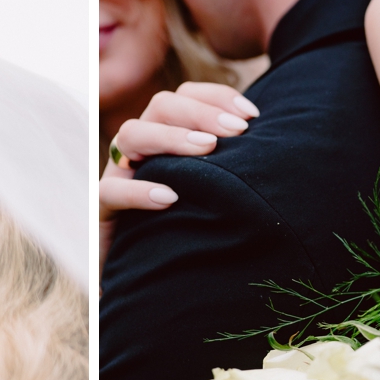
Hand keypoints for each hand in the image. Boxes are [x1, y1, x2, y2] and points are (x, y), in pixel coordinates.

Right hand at [99, 82, 258, 279]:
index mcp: (168, 138)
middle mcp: (141, 149)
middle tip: (236, 131)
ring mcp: (118, 175)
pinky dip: (139, 190)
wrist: (143, 282)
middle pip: (160, 106)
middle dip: (201, 112)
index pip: (186, 96)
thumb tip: (278, 153)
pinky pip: (111, 190)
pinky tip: (169, 197)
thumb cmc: (187, 234)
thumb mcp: (214, 197)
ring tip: (208, 151)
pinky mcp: (102, 209)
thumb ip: (234, 172)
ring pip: (131, 134)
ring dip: (172, 137)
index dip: (217, 96)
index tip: (252, 117)